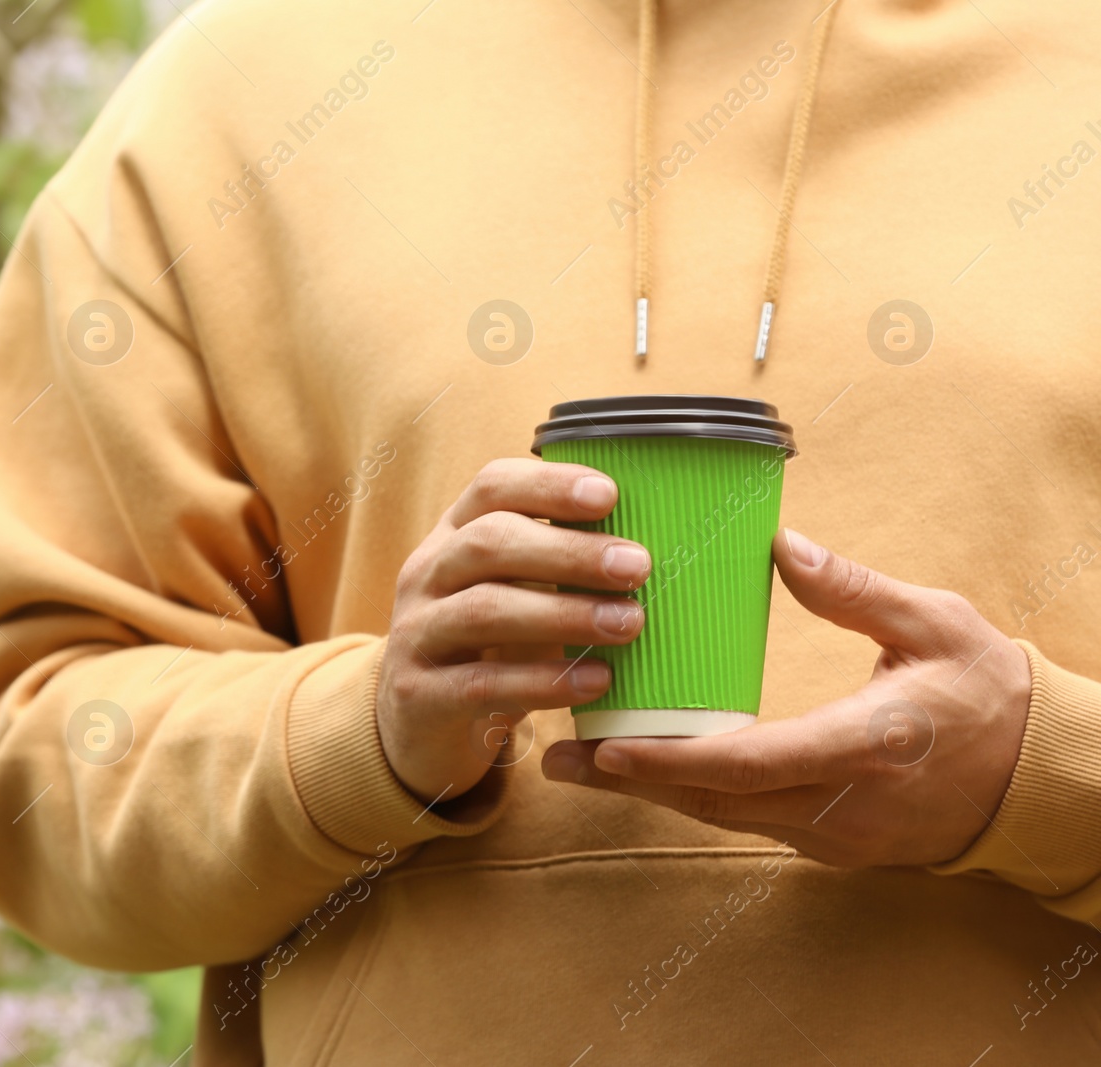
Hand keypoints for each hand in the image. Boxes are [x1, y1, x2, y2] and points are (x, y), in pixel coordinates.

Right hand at [377, 459, 651, 802]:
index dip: (548, 484)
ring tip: (629, 624)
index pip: (491, 487)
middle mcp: (427, 575)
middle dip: (569, 551)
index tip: (611, 494)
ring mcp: (416, 634)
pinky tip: (597, 681)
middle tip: (637, 566)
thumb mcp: (513, 591)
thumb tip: (656, 541)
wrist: (417, 724)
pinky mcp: (419, 695)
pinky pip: (482, 683)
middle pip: (489, 543)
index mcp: (453, 536)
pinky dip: (544, 681)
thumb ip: (560, 562)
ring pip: (485, 610)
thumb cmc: (488, 645)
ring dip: (564, 614)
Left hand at [541, 529, 1032, 866]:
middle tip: (557, 760)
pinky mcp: (832, 841)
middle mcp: (842, 803)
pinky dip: (696, 796)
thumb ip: (855, 589)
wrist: (1040, 779)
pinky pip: (747, 820)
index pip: (749, 764)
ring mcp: (835, 833)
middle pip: (715, 802)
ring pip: (724, 817)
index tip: (604, 745)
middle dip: (632, 782)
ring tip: (582, 765)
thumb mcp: (937, 623)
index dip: (669, 759)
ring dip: (654, 791)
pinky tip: (651, 769)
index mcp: (866, 744)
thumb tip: (780, 545)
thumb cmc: (991, 694)